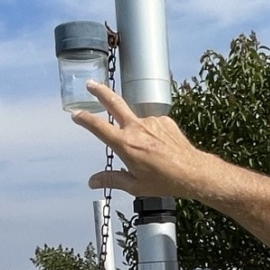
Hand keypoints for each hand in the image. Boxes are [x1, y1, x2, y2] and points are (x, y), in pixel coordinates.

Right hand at [71, 81, 211, 198]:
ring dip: (137, 133)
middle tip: (91, 84)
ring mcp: (152, 121)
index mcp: (125, 144)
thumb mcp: (134, 185)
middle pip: (114, 103)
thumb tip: (92, 182)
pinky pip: (153, 125)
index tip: (76, 114)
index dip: (85, 119)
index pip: (99, 127)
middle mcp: (137, 128)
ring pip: (137, 123)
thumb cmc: (164, 181)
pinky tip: (161, 149)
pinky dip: (152, 135)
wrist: (193, 172)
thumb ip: (112, 180)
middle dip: (101, 91)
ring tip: (150, 154)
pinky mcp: (165, 120)